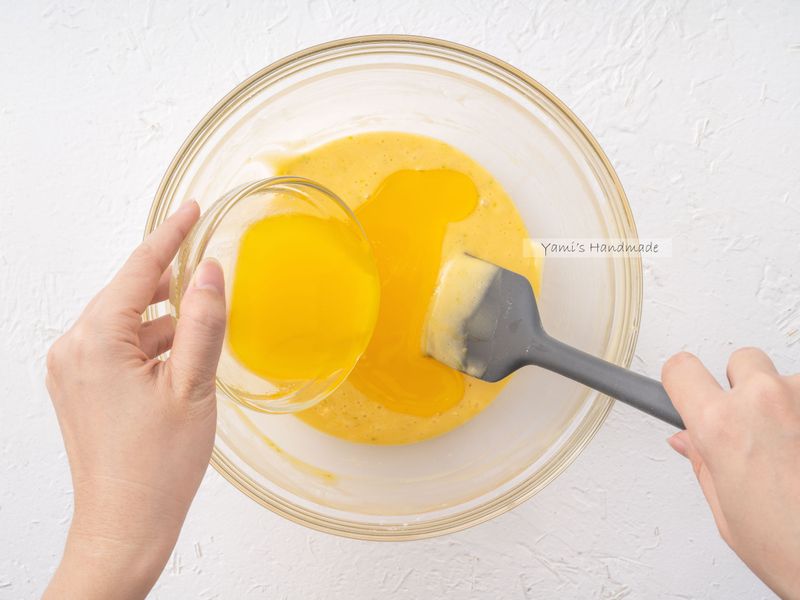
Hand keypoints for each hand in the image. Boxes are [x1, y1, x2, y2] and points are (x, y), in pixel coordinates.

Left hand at [43, 201, 225, 599]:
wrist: (125, 525)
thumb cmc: (157, 466)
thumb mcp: (193, 386)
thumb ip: (202, 321)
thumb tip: (210, 270)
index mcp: (96, 343)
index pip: (139, 271)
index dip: (170, 236)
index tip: (191, 209)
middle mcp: (73, 350)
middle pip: (129, 294)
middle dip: (170, 281)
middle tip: (208, 267)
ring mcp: (72, 370)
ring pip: (126, 322)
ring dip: (164, 320)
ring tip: (202, 330)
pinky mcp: (80, 388)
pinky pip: (117, 347)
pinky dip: (151, 344)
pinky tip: (181, 359)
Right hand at [663, 349, 799, 598]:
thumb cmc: (796, 551)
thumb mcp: (730, 515)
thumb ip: (706, 466)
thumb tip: (692, 443)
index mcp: (722, 426)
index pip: (681, 369)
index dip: (680, 380)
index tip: (683, 386)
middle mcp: (765, 401)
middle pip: (742, 360)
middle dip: (742, 386)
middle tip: (750, 425)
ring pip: (788, 381)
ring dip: (787, 405)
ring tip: (793, 452)